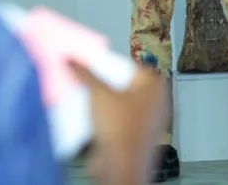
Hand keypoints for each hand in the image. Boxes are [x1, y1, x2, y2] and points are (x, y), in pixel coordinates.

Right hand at [70, 60, 168, 184]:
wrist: (120, 167)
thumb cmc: (120, 128)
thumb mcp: (97, 92)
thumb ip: (84, 73)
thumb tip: (72, 60)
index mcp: (154, 86)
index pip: (131, 65)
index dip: (110, 63)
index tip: (93, 63)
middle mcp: (155, 103)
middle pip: (124, 84)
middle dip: (104, 82)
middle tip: (86, 77)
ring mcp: (146, 122)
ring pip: (120, 104)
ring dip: (102, 101)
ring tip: (84, 95)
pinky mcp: (134, 138)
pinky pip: (117, 120)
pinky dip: (105, 117)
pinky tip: (88, 116)